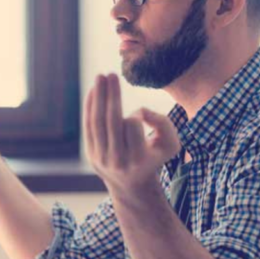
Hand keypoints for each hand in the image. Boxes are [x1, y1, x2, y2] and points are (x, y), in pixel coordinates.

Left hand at [85, 73, 180, 201]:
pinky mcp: (91, 154)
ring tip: (101, 77)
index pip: (132, 125)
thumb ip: (163, 124)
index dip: (137, 114)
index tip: (141, 116)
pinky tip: (94, 91)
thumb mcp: (170, 143)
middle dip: (110, 95)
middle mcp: (117, 160)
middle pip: (111, 121)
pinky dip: (90, 107)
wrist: (132, 184)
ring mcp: (101, 158)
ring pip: (96, 122)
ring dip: (97, 97)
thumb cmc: (154, 157)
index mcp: (138, 159)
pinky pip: (89, 126)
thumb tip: (139, 112)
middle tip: (111, 74)